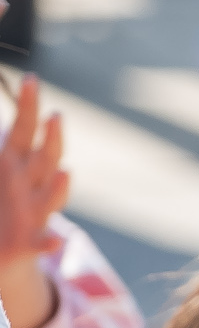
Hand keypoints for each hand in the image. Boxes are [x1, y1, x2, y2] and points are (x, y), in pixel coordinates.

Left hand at [0, 75, 64, 327]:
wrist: (1, 248)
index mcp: (15, 161)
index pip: (25, 128)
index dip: (28, 105)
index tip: (30, 79)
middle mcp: (32, 182)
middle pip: (47, 157)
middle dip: (52, 138)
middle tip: (54, 117)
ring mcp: (35, 211)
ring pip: (52, 196)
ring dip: (60, 186)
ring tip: (64, 174)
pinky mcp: (30, 242)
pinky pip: (42, 243)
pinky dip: (49, 243)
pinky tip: (55, 243)